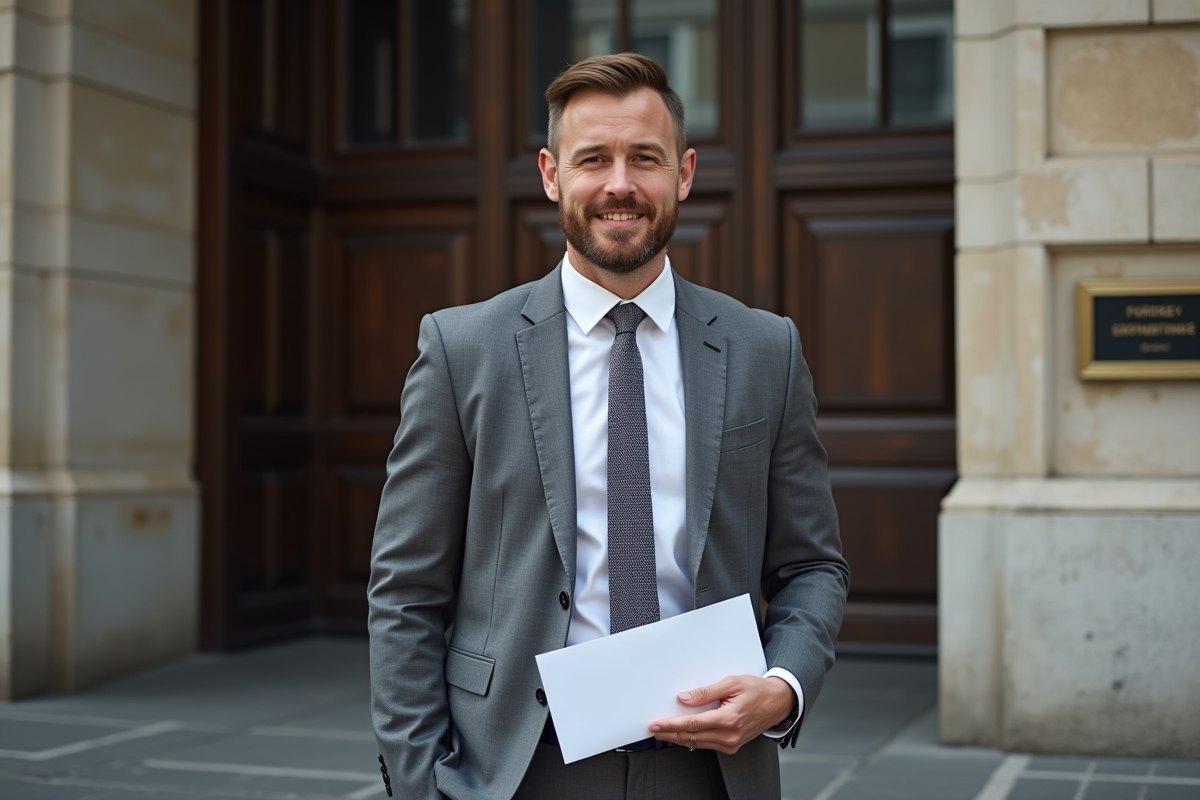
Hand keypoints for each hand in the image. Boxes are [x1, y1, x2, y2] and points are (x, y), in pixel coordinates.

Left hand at [647, 675, 795, 753]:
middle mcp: (730, 735)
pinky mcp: (732, 745)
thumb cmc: (757, 690)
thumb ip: (705, 692)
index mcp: (729, 719)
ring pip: (698, 744)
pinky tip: (683, 733)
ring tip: (664, 731)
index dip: (671, 725)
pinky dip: (693, 739)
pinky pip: (707, 744)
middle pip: (692, 737)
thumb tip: (684, 698)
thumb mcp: (731, 683)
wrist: (777, 702)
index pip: (693, 724)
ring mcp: (732, 743)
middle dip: (670, 734)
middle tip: (653, 730)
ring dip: (679, 738)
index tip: (656, 724)